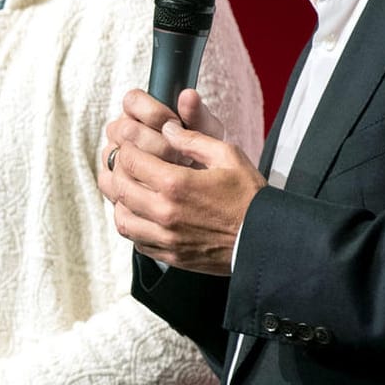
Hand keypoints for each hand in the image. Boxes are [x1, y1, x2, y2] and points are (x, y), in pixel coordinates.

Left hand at [99, 89, 263, 274]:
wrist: (267, 240)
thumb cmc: (250, 197)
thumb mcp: (228, 157)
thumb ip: (193, 140)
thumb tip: (167, 129)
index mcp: (176, 184)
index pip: (130, 161)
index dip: (126, 149)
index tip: (130, 145)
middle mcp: (165, 212)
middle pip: (120, 188)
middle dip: (117, 171)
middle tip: (125, 164)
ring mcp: (165, 237)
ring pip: (121, 218)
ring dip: (120, 201)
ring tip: (130, 190)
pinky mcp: (170, 255)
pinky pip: (136, 241)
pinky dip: (132, 226)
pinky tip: (141, 215)